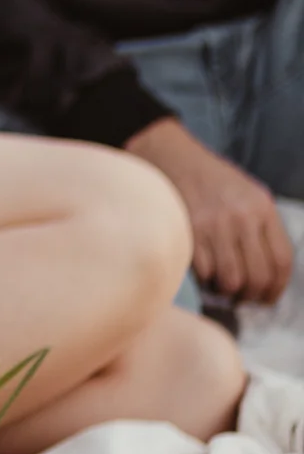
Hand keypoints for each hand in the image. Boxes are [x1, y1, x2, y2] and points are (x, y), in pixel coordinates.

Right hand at [127, 118, 292, 303]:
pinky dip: (204, 279)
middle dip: (251, 295)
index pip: (282, 261)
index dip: (277, 288)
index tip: (268, 297)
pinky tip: (202, 272)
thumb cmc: (210, 178)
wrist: (171, 156)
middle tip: (243, 298)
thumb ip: (261, 226)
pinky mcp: (188, 231)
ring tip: (221, 287)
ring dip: (226, 290)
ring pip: (231, 279)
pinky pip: (204, 272)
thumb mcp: (248, 193)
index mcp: (262, 208)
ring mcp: (213, 225)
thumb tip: (267, 272)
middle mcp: (241, 217)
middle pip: (258, 275)